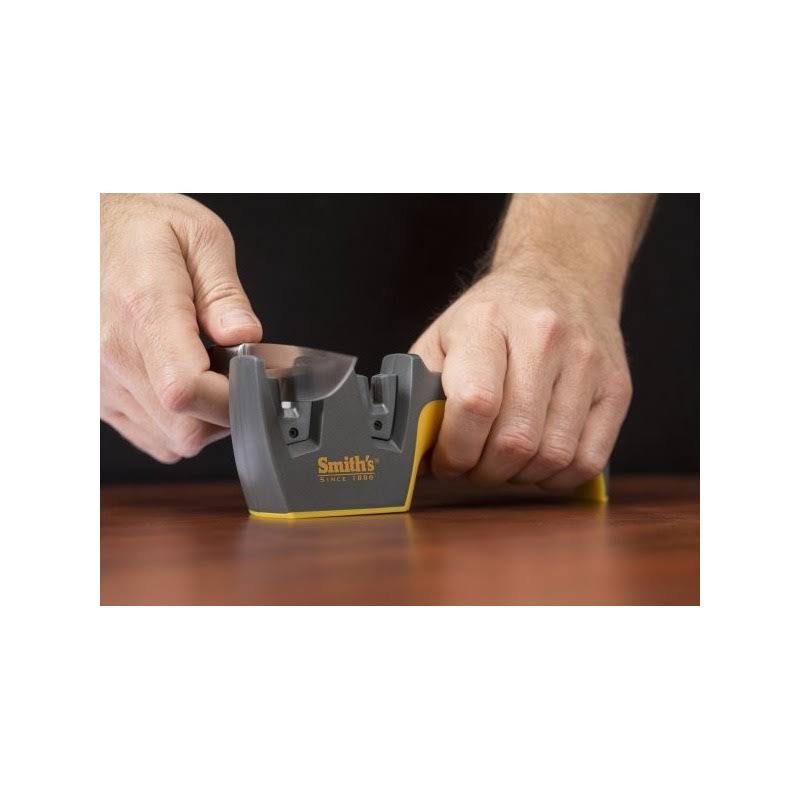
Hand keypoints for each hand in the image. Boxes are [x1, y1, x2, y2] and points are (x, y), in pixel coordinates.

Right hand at [101, 193, 261, 461]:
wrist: (83, 226)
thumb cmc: (140, 228)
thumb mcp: (200, 238)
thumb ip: (226, 296)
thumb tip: (246, 339)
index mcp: (142, 309)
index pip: (187, 390)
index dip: (233, 399)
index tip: (257, 381)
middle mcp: (111, 353)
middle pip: (183, 428)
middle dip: (226, 414)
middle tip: (239, 376)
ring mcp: (99, 379)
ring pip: (168, 440)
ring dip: (203, 420)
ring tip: (209, 373)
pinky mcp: (96, 393)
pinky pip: (149, 435)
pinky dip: (177, 423)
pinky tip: (183, 383)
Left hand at [410, 270, 632, 488]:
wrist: (561, 275)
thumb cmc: (494, 316)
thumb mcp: (443, 336)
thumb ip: (421, 391)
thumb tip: (416, 453)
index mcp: (488, 321)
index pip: (475, 403)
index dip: (456, 449)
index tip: (446, 461)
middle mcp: (544, 336)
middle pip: (515, 439)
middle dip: (484, 470)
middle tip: (472, 465)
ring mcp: (587, 362)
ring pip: (552, 455)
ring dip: (519, 475)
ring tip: (502, 461)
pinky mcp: (617, 387)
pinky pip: (587, 459)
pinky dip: (556, 477)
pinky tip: (536, 462)